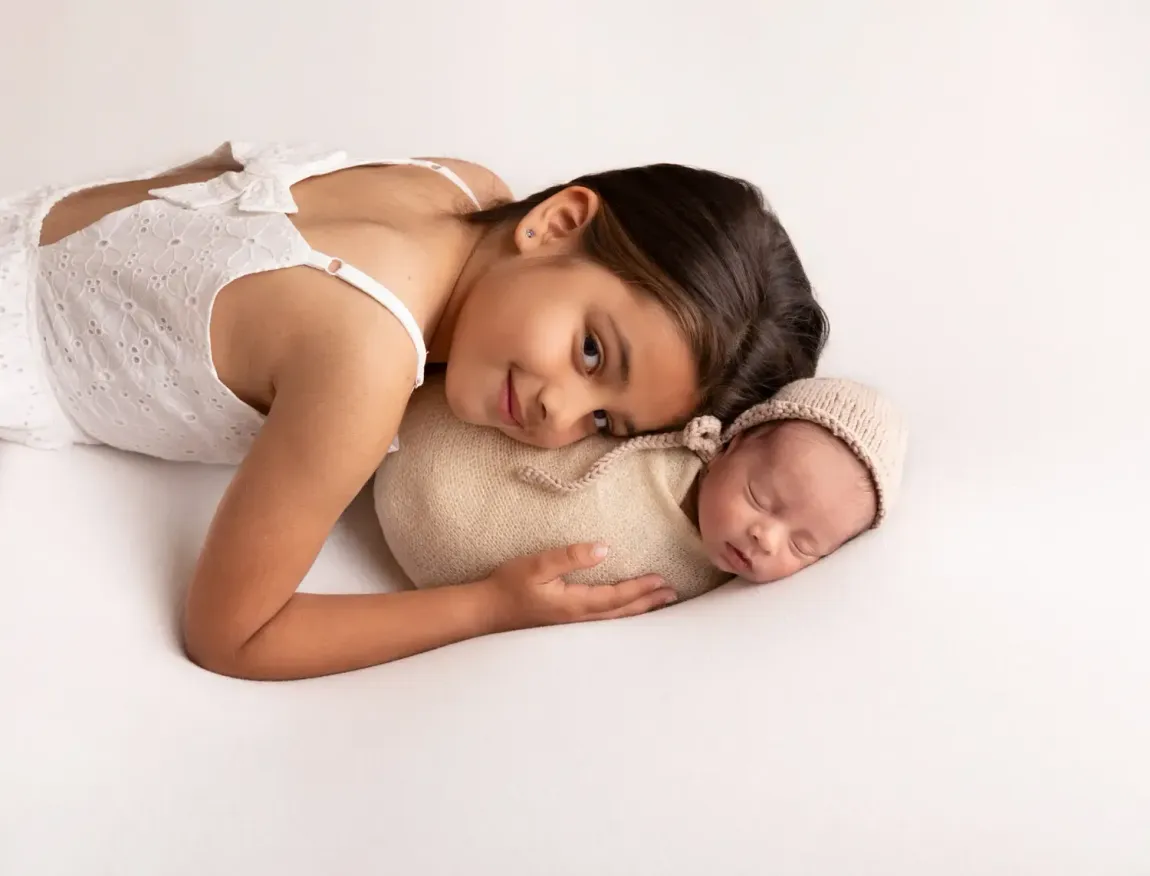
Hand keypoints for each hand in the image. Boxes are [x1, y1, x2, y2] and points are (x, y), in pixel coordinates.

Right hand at [481, 543, 677, 630]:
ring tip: (657, 604)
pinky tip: (623, 613)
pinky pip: (602, 623)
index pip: (617, 596)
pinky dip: (620, 617)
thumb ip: (570, 556)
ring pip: (614, 621)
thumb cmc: (508, 585)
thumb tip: (604, 548)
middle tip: (671, 594)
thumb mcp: (537, 563)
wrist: (485, 612)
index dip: (641, 588)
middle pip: (621, 613)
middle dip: (648, 603)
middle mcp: (578, 620)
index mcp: (575, 604)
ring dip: (637, 612)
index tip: (661, 579)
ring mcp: (571, 626)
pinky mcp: (564, 626)